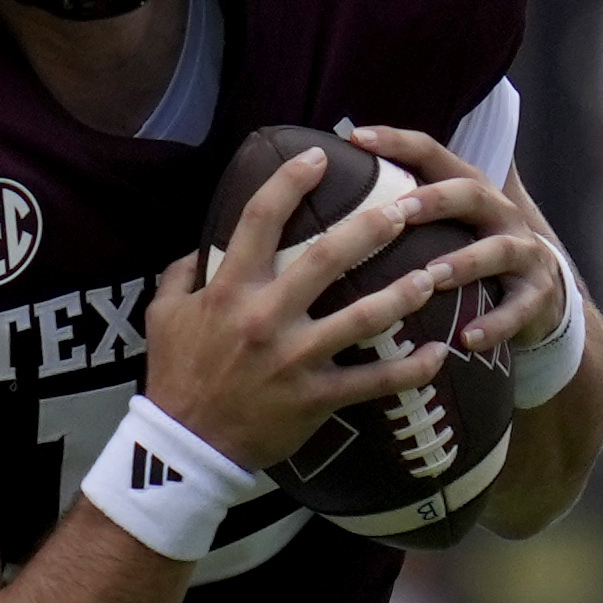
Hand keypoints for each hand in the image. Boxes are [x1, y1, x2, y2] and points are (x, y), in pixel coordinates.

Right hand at [146, 149, 450, 472]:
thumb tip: (201, 244)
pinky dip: (410, 369)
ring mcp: (295, 359)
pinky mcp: (315, 397)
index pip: (260, 220)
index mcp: (229, 290)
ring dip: (405, 292)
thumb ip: (183, 273)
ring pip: (363, 317)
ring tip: (436, 273)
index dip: (290, 181)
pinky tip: (437, 353)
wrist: (185, 447)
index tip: (318, 155)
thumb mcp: (164, 315)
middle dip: (371, 228)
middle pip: (326, 258)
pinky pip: (373, 381)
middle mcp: (265, 317)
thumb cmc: (176, 375)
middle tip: (406, 208)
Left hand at [339, 121, 567, 362]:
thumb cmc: (470, 252)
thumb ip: (399, 207)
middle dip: (436, 200)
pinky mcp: (536, 294)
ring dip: (465, 262)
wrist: (541, 293)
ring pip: (497, 250)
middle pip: (471, 193)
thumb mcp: (443, 224)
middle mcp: (498, 212)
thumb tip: (326, 188)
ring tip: (432, 276)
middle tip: (399, 211)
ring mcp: (522, 251)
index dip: (397, 143)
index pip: (433, 154)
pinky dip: (493, 324)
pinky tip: (465, 339)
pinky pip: (517, 309)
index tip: (356, 137)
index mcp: (468, 189)